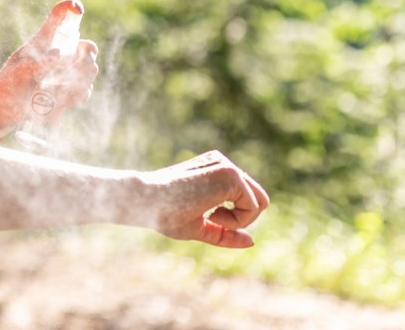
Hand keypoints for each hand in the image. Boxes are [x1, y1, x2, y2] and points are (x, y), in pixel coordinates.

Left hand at [0, 0, 99, 127]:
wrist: (3, 113)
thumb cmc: (6, 85)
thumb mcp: (17, 72)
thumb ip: (36, 62)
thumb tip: (59, 54)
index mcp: (43, 42)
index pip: (58, 18)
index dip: (69, 9)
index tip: (77, 8)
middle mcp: (58, 55)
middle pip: (87, 47)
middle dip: (86, 57)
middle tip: (72, 68)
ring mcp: (64, 74)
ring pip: (90, 70)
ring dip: (81, 80)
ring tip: (59, 90)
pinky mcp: (67, 92)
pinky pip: (85, 90)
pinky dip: (79, 95)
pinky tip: (67, 100)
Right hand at [140, 150, 270, 248]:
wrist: (144, 200)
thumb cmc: (163, 213)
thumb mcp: (199, 226)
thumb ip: (224, 232)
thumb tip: (252, 241)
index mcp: (214, 169)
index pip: (244, 197)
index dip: (233, 218)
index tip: (207, 218)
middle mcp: (223, 163)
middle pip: (257, 199)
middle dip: (240, 218)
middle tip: (211, 219)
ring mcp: (228, 167)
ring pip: (259, 203)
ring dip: (238, 219)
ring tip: (209, 216)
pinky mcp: (231, 175)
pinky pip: (253, 207)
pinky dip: (237, 220)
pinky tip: (210, 214)